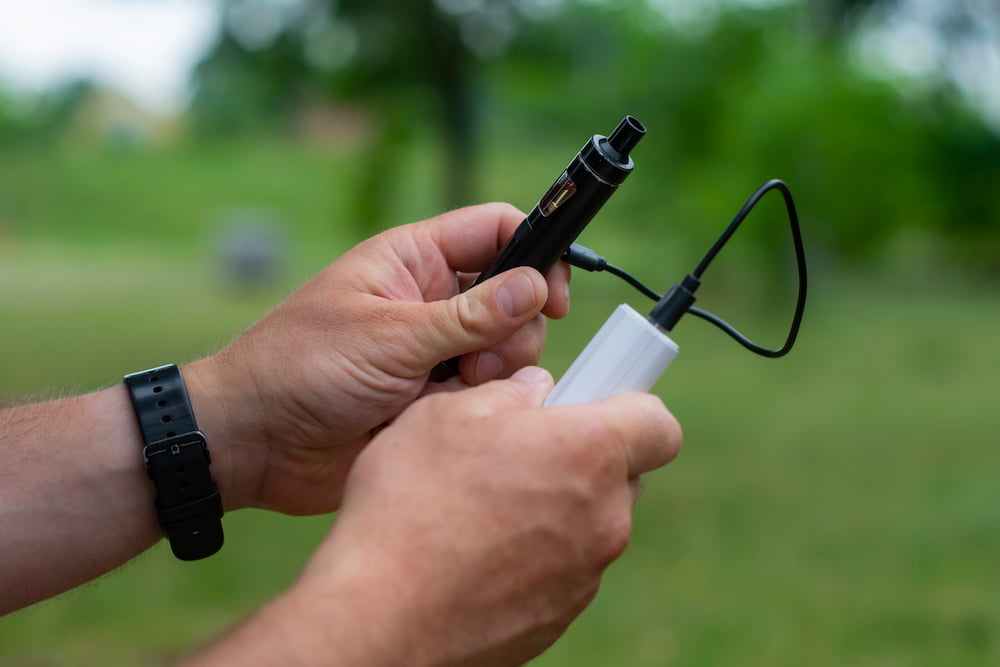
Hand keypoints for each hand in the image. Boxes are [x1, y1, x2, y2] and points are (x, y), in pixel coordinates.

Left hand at [184, 204, 570, 514]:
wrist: (257, 443)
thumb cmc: (302, 369)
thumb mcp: (390, 337)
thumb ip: (469, 317)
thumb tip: (536, 286)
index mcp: (414, 261)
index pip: (495, 231)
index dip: (535, 253)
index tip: (553, 298)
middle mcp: (433, 302)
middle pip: (516, 298)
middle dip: (513, 334)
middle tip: (476, 365)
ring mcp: (436, 352)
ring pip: (507, 352)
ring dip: (493, 376)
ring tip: (447, 395)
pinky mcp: (435, 398)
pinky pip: (485, 396)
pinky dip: (477, 408)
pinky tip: (440, 418)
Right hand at [185, 367, 681, 666]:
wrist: (382, 614)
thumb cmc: (411, 502)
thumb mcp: (448, 413)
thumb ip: (508, 393)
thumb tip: (536, 393)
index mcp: (590, 452)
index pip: (659, 424)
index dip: (630, 406)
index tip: (592, 403)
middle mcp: (604, 517)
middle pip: (621, 474)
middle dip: (582, 456)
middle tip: (519, 450)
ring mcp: (585, 574)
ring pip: (588, 522)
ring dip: (553, 507)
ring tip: (481, 507)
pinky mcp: (559, 616)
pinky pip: (561, 568)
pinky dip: (533, 554)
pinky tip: (476, 552)